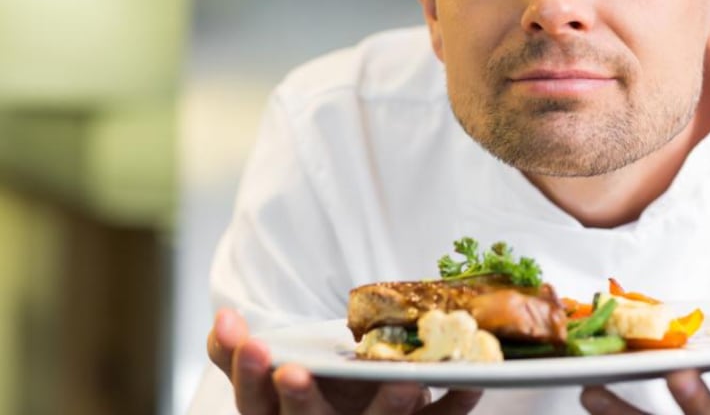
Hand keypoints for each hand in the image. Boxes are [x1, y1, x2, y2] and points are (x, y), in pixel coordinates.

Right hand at [207, 308, 482, 413]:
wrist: (355, 414)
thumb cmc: (310, 392)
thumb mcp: (266, 374)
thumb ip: (234, 350)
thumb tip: (223, 317)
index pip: (256, 404)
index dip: (251, 378)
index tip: (255, 347)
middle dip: (301, 400)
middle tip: (295, 371)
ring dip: (390, 406)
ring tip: (403, 378)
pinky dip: (457, 401)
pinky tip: (472, 379)